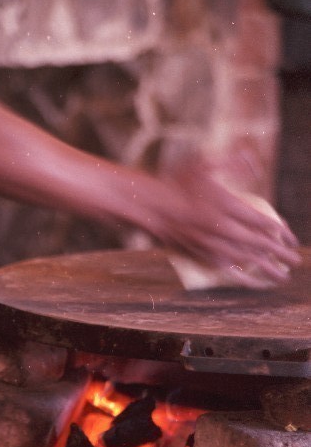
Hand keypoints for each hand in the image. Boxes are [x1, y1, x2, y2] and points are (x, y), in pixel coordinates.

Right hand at [142, 160, 300, 285]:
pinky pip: (228, 270)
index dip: (279, 229)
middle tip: (296, 260)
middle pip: (258, 243)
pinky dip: (245, 278)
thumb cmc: (176, 181)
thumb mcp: (204, 163)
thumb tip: (255, 163)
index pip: (261, 221)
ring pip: (246, 260)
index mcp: (225, 204)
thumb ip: (232, 162)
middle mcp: (221, 226)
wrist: (151, 206)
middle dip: (280, 253)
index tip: (289, 236)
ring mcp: (211, 243)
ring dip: (268, 268)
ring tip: (284, 275)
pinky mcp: (202, 254)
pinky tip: (258, 283)